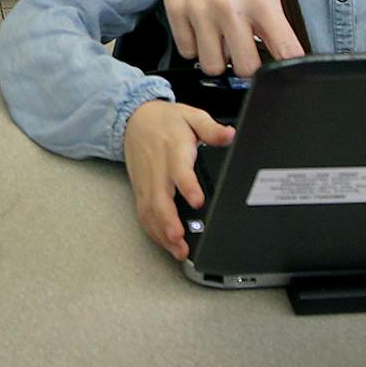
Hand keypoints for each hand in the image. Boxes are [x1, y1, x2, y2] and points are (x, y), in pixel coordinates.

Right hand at [122, 100, 232, 258]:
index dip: (187, 187)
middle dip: (169, 221)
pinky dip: (154, 232)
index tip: (197, 201)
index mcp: (173, 150)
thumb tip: (229, 135)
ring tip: (178, 250)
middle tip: (181, 239)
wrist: (136, 119)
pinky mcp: (141, 191)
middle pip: (159, 198)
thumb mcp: (192, 116)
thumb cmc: (166, 121)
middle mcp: (158, 169)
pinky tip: (167, 244)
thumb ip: (211, 128)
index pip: (179, 171)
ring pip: (150, 211)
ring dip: (162, 233)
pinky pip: (144, 215)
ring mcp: (147, 182)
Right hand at [160, 0, 303, 76]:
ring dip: (219, 58)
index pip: (284, 51)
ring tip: (221, 41)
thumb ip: (271, 14)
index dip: (288, 64)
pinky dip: (195, 45)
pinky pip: (187, 50)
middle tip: (246, 50)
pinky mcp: (175, 10)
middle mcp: (229, 9)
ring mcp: (199, 12)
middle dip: (248, 63)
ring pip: (213, 66)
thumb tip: (277, 49)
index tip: (286, 67)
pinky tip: (201, 29)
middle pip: (245, 68)